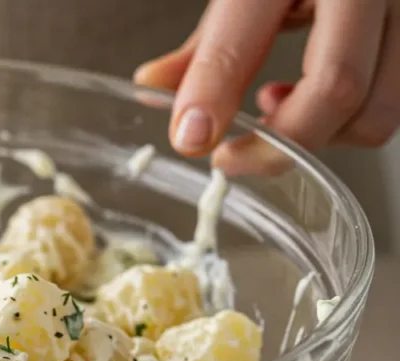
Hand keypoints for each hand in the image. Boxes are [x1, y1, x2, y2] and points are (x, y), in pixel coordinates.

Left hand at [135, 0, 399, 157]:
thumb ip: (205, 44)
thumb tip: (150, 89)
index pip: (245, 39)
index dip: (212, 96)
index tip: (190, 140)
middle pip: (336, 90)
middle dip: (276, 143)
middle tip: (230, 156)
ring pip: (373, 111)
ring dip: (317, 137)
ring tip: (274, 111)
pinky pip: (390, 104)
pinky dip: (344, 124)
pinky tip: (306, 97)